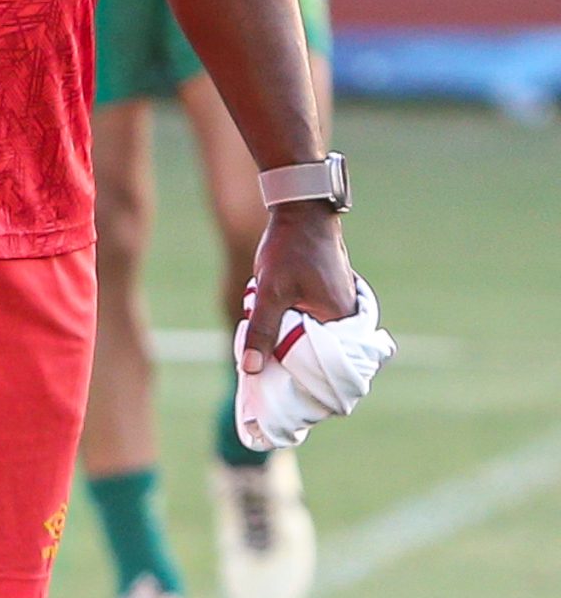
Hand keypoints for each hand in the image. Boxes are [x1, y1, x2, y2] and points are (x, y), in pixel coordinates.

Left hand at [238, 203, 356, 375]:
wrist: (302, 212)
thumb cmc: (289, 249)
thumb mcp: (269, 292)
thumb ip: (261, 331)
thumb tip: (250, 369)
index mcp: (341, 323)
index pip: (321, 368)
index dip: (297, 379)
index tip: (273, 385)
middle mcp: (347, 320)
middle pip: (316, 356)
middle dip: (291, 361)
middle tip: (263, 367)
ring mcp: (340, 309)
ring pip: (311, 340)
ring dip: (289, 343)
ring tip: (267, 346)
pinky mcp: (330, 300)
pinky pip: (312, 325)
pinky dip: (294, 328)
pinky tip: (275, 326)